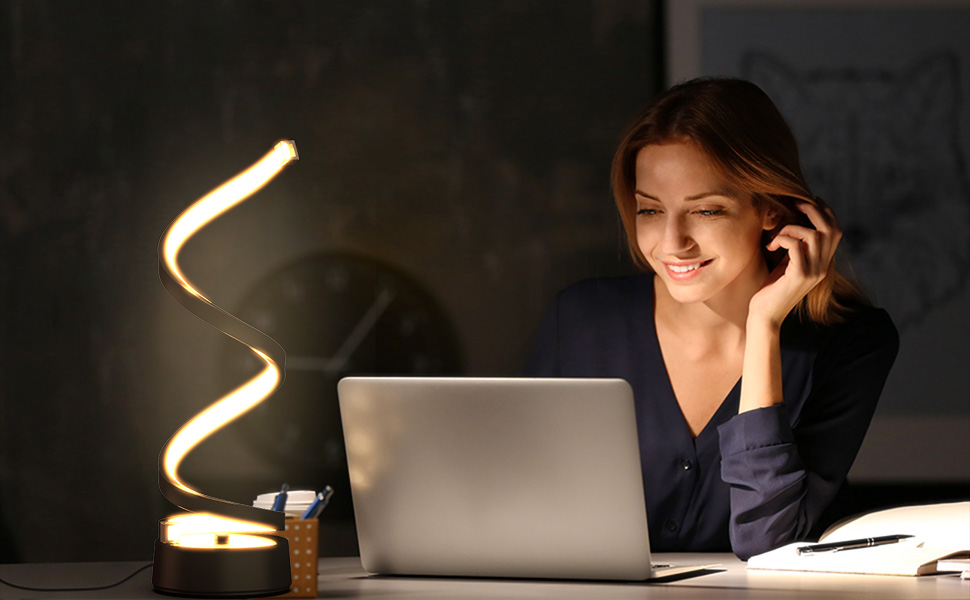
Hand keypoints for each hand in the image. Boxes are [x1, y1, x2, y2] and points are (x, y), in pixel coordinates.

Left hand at [749, 198, 841, 327]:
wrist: (765, 315)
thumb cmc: (771, 288)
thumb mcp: (787, 263)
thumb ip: (797, 247)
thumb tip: (794, 221)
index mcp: (822, 263)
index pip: (835, 231)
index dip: (826, 212)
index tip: (809, 200)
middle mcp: (822, 267)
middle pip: (830, 229)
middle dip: (813, 211)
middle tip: (794, 205)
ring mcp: (813, 273)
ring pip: (814, 236)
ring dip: (792, 228)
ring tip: (777, 236)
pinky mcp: (799, 276)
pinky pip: (797, 246)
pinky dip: (783, 239)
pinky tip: (771, 246)